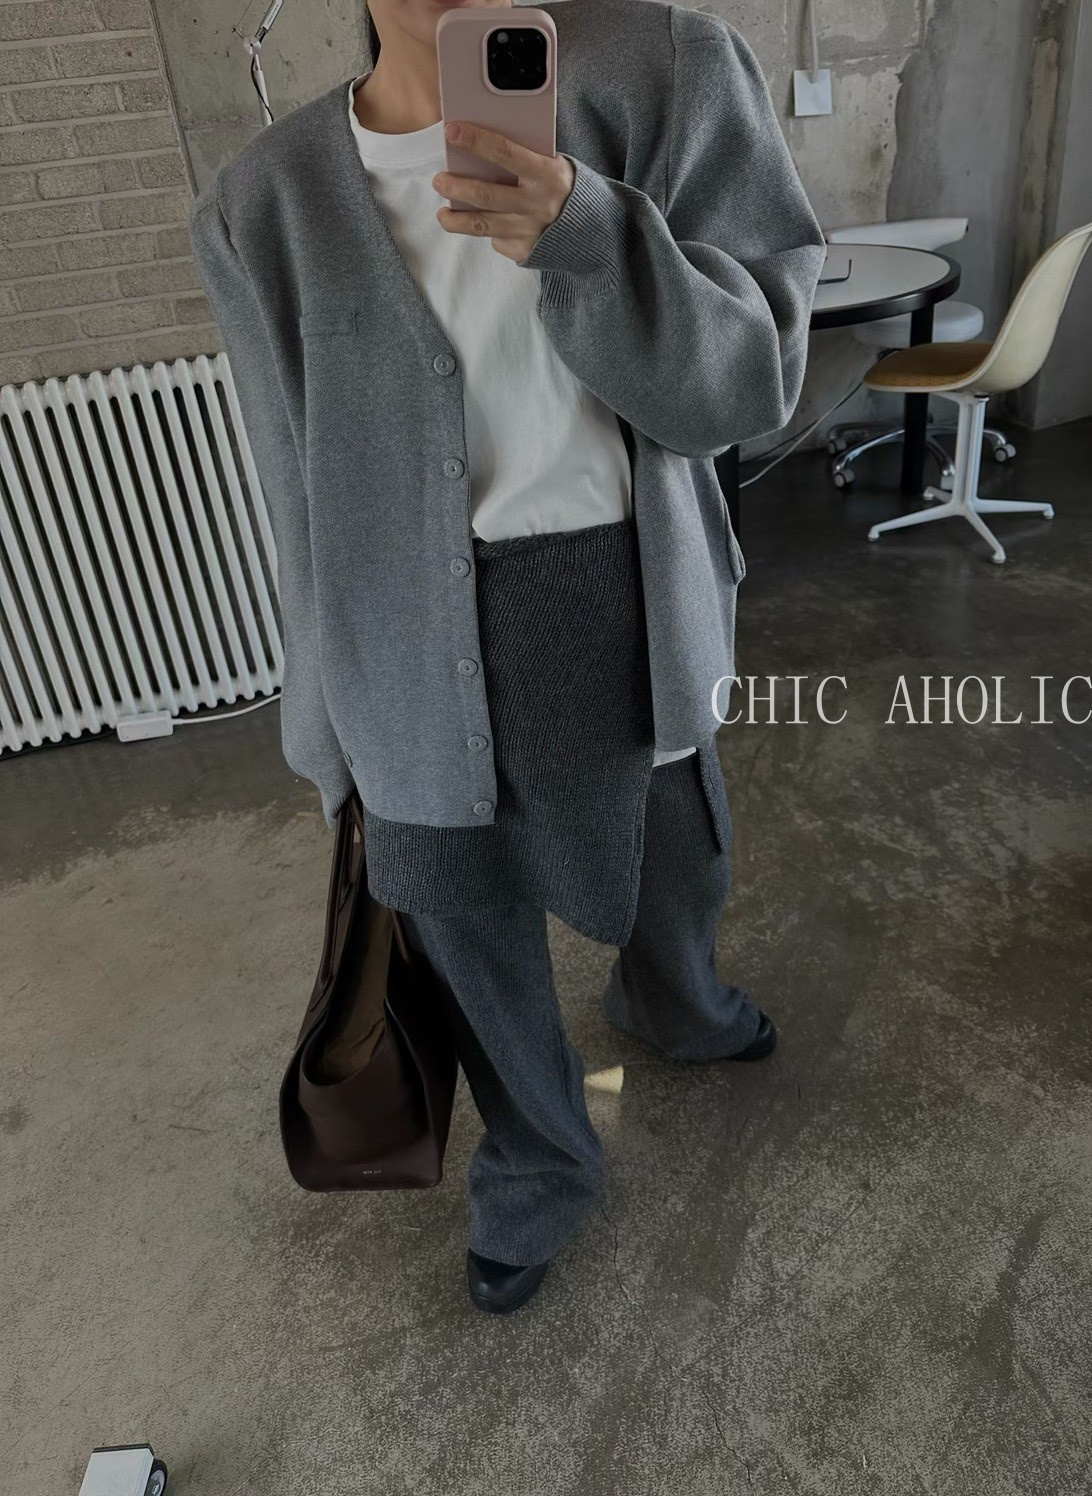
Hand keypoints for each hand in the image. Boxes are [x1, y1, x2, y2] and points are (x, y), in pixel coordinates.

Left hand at [432, 120, 574, 262]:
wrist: (592, 227)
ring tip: (443, 213)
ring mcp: (529, 231)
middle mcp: (536, 205)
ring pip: (482, 225)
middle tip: (439, 180)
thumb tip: (480, 148)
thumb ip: (524, 158)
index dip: (476, 141)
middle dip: (456, 187)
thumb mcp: (552, 165)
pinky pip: (497, 240)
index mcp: (546, 174)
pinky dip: (489, 231)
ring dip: (456, 219)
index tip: (452, 131)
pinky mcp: (524, 251)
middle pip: (486, 196)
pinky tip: (487, 224)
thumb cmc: (562, 187)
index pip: (505, 153)